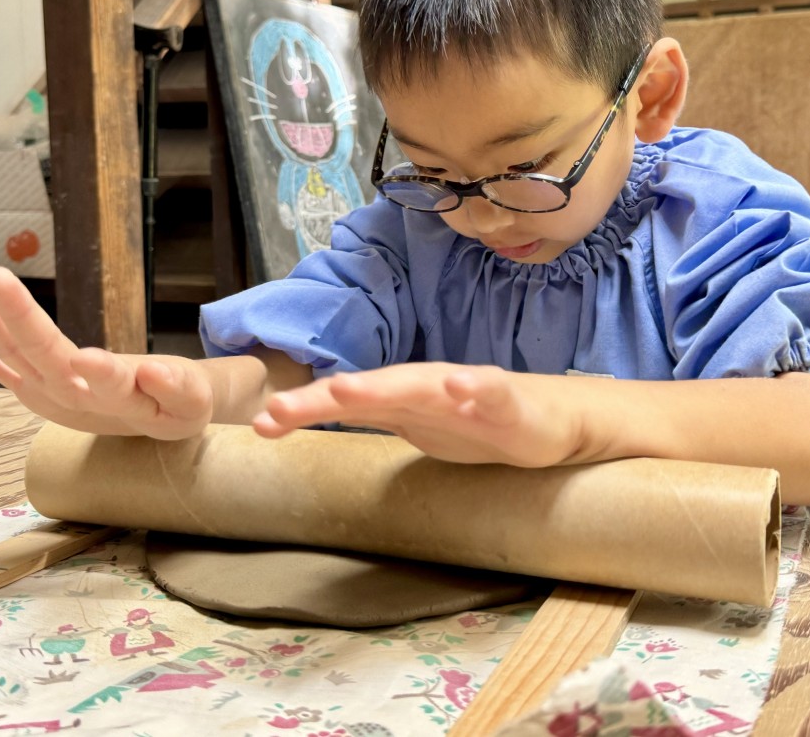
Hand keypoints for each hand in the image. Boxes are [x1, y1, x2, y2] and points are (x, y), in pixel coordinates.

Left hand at [0, 268, 212, 438]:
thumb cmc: (176, 404)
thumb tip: (155, 372)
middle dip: (18, 320)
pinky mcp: (35, 388)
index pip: (113, 388)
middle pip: (47, 361)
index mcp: (126, 402)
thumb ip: (178, 389)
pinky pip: (0, 365)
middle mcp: (79, 400)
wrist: (153, 419)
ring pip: (16, 357)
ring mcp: (50, 394)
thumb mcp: (194, 401)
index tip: (88, 357)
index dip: (101, 374)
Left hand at [252, 363, 582, 466]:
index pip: (347, 400)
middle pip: (372, 388)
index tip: (262, 425)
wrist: (547, 418)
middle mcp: (427, 387)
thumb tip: (313, 420)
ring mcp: (466, 391)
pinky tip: (459, 387)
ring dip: (383, 386)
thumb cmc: (475, 421)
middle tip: (282, 410)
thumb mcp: (414, 426)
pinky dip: (474, 388)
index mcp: (402, 398)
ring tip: (345, 392)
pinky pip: (489, 393)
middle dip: (327, 398)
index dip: (306, 410)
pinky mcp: (506, 403)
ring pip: (421, 385)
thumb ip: (371, 418)